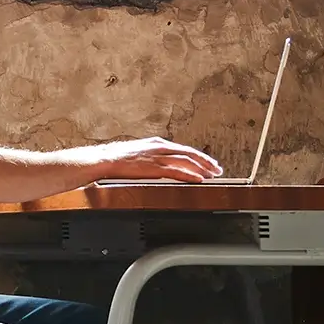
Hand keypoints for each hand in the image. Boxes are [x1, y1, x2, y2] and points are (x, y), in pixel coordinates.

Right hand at [92, 137, 221, 182]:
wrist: (106, 160)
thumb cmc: (119, 158)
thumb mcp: (139, 153)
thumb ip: (153, 156)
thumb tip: (162, 163)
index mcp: (158, 143)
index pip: (184, 149)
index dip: (199, 156)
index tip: (208, 163)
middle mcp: (160, 147)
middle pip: (190, 154)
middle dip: (206, 162)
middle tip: (217, 169)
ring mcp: (158, 157)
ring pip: (187, 162)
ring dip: (201, 169)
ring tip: (212, 176)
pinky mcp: (154, 167)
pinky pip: (177, 172)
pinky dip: (190, 175)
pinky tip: (198, 180)